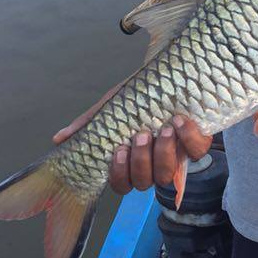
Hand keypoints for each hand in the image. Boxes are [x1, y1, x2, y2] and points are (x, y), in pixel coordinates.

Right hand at [53, 92, 211, 195]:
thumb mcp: (114, 106)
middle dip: (142, 161)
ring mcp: (177, 155)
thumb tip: (58, 139)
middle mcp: (153, 163)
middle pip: (145, 183)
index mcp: (132, 159)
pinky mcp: (198, 142)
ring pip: (168, 174)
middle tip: (141, 135)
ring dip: (164, 152)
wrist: (172, 73)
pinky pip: (197, 152)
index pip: (122, 185)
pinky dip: (189, 138)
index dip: (120, 174)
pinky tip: (179, 121)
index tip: (119, 150)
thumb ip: (89, 123)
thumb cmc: (141, 94)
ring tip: (162, 128)